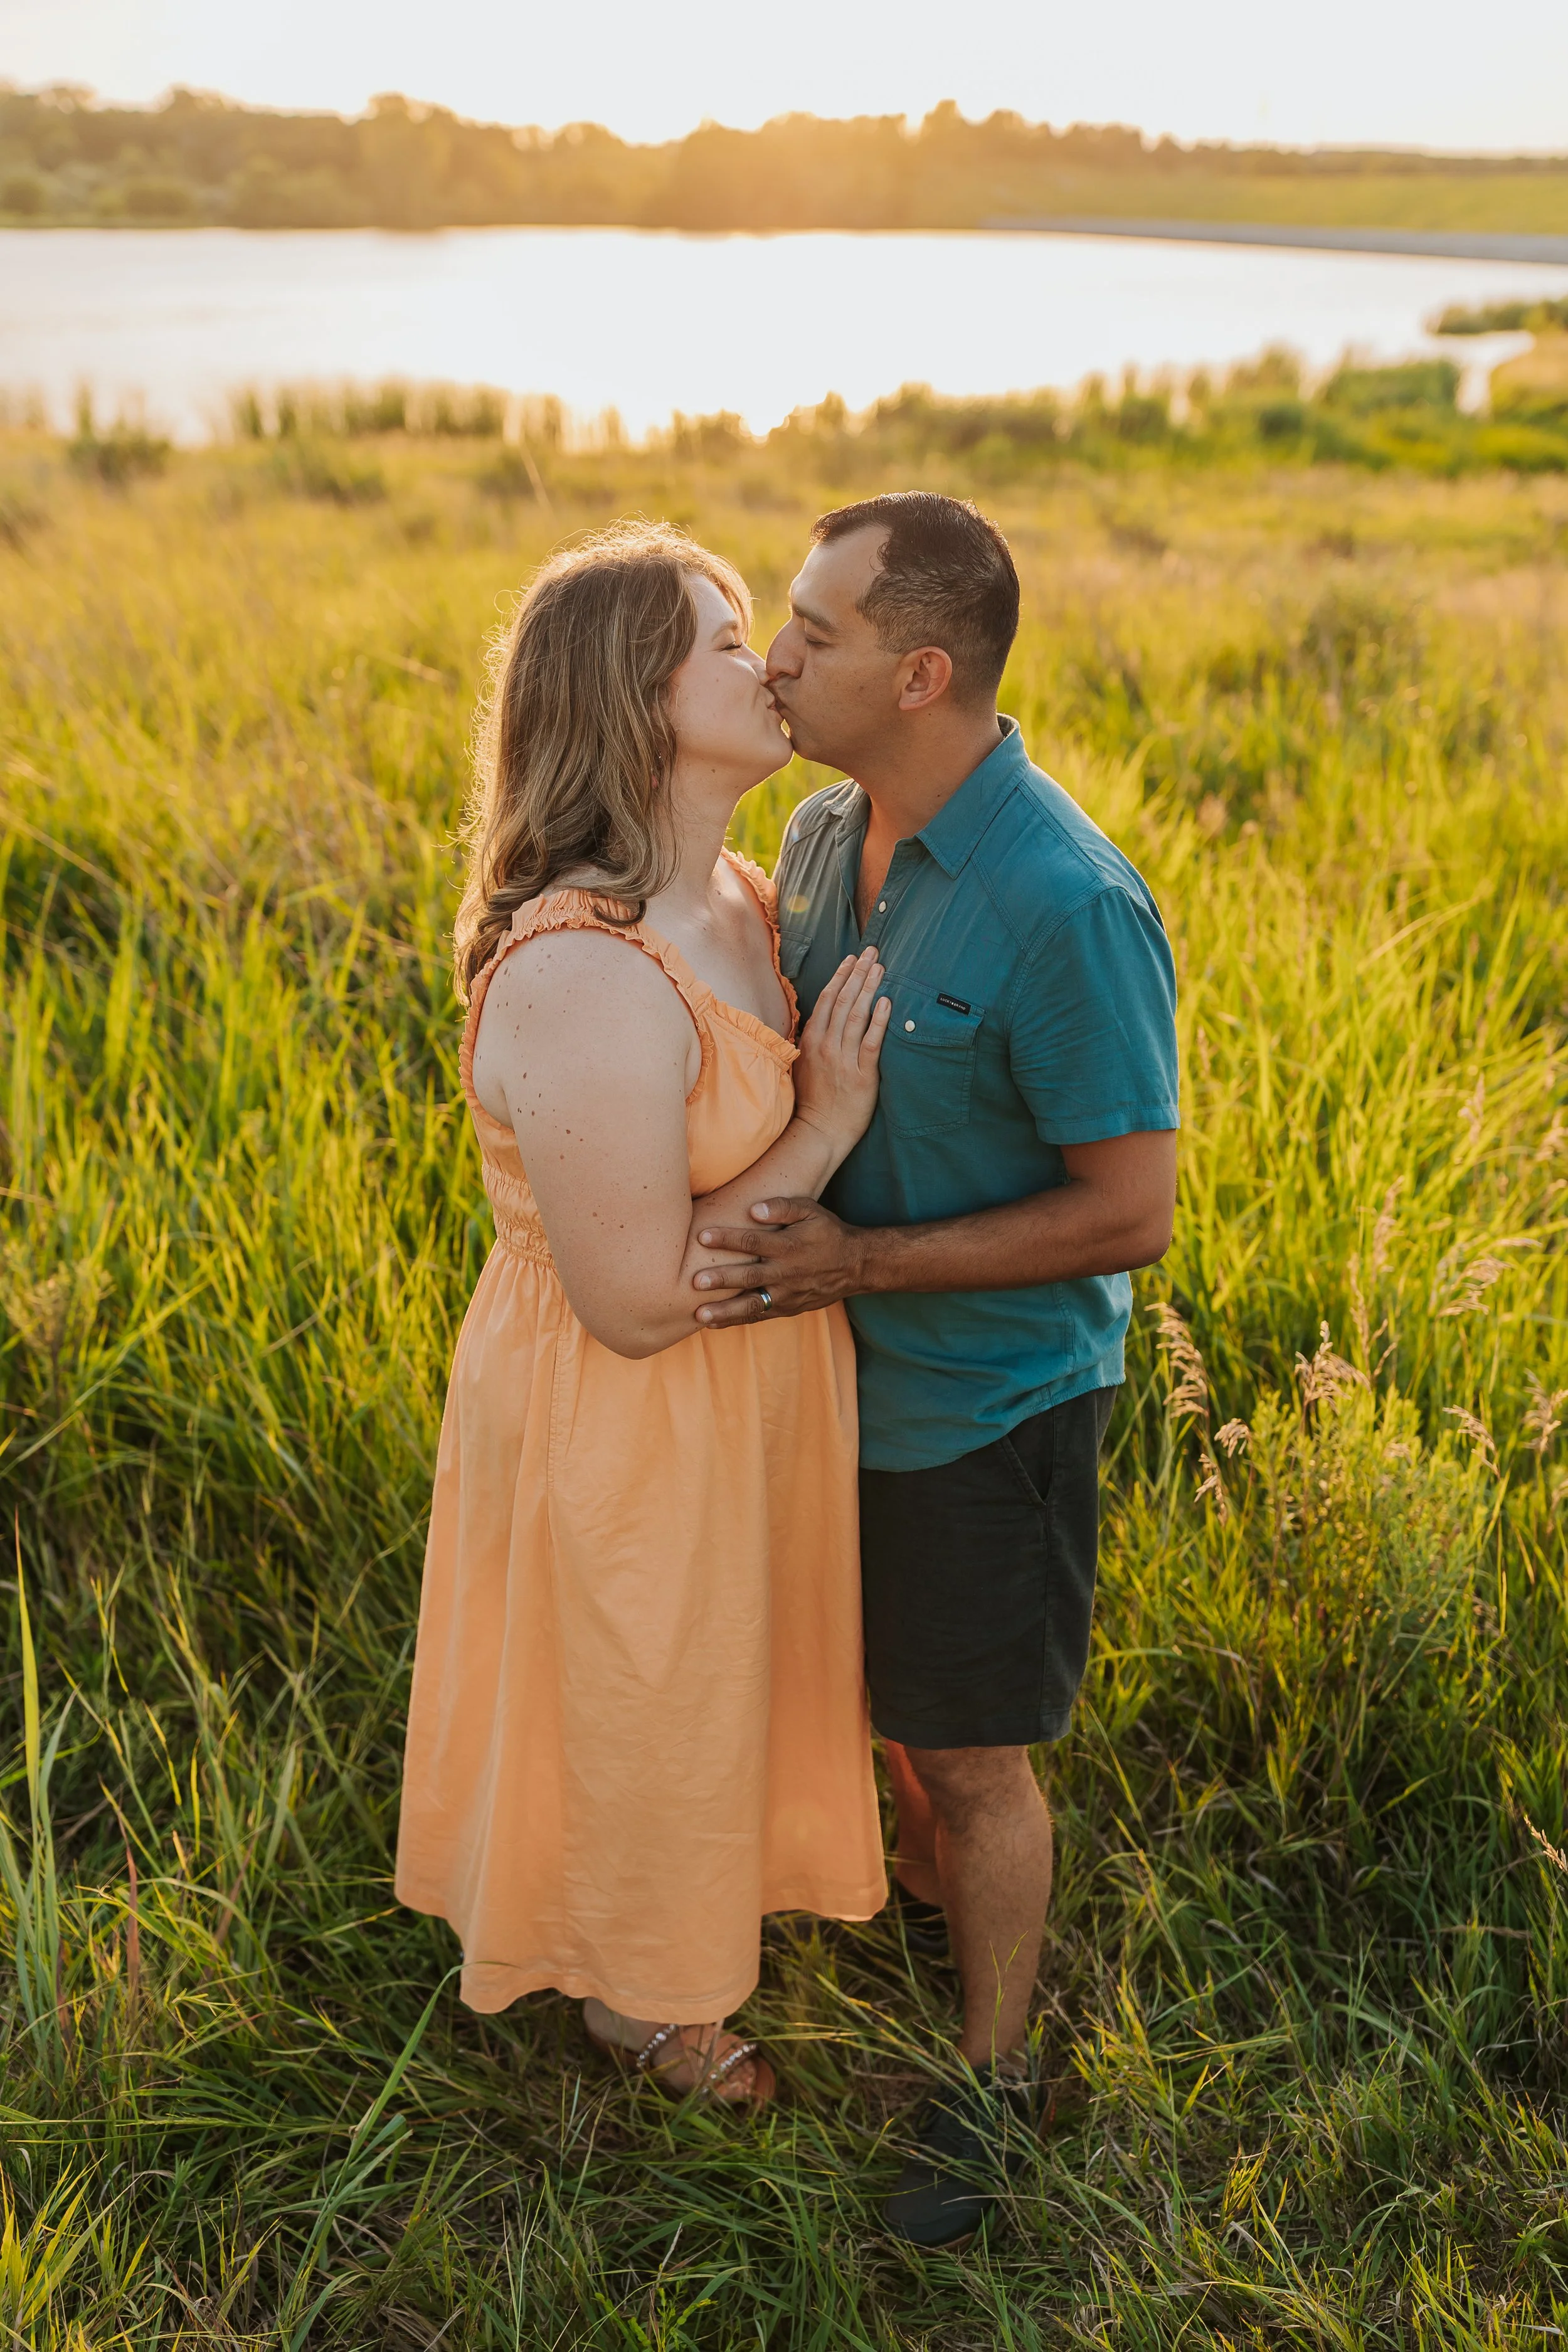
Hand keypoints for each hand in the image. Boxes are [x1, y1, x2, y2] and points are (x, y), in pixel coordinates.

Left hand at [692, 1196, 868, 1325]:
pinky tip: (712, 1324)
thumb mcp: (811, 1211)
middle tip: (696, 1282)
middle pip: (749, 1277)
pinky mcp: (787, 1309)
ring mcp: (787, 1295)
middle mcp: (786, 1273)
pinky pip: (759, 1317)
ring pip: (752, 1305)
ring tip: (699, 1316)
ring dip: (725, 1311)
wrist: (855, 1265)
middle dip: (722, 1280)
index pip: (754, 1242)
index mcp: (789, 1247)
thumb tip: (754, 1210)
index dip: (728, 1238)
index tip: (702, 1236)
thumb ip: (783, 1207)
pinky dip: (735, 1321)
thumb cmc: (827, 1233)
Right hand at [790, 948, 889, 1159]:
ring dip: (870, 989)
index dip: (841, 976)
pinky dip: (879, 1021)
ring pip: (857, 1016)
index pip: (827, 999)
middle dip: (859, 973)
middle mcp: (825, 1046)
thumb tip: (823, 1017)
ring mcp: (843, 1060)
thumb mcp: (805, 1064)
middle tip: (873, 952)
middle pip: (843, 1000)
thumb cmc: (814, 1100)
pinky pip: (871, 1043)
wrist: (819, 1132)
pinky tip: (887, 1003)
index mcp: (811, 1040)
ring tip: (881, 968)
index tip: (853, 958)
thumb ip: (813, 1039)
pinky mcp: (862, 1075)